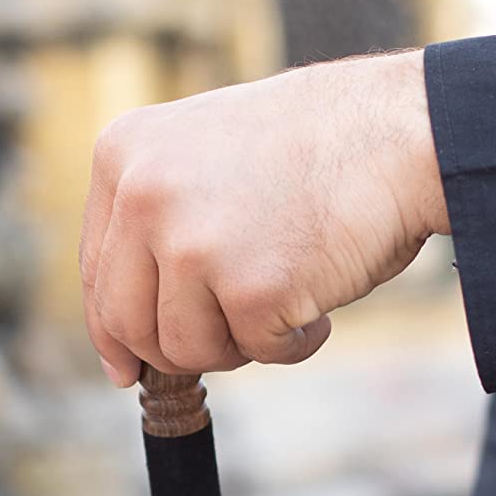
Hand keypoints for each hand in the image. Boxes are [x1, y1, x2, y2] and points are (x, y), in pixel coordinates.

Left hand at [81, 49, 445, 386]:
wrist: (399, 129)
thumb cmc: (317, 145)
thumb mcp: (205, 157)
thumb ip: (157, 223)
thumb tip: (123, 342)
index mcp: (124, 155)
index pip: (96, 271)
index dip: (114, 330)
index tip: (127, 366)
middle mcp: (144, 195)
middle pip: (127, 323)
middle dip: (176, 348)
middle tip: (228, 340)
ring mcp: (192, 242)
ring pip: (185, 349)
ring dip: (239, 343)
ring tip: (287, 297)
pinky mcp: (249, 287)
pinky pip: (258, 353)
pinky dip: (296, 342)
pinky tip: (320, 297)